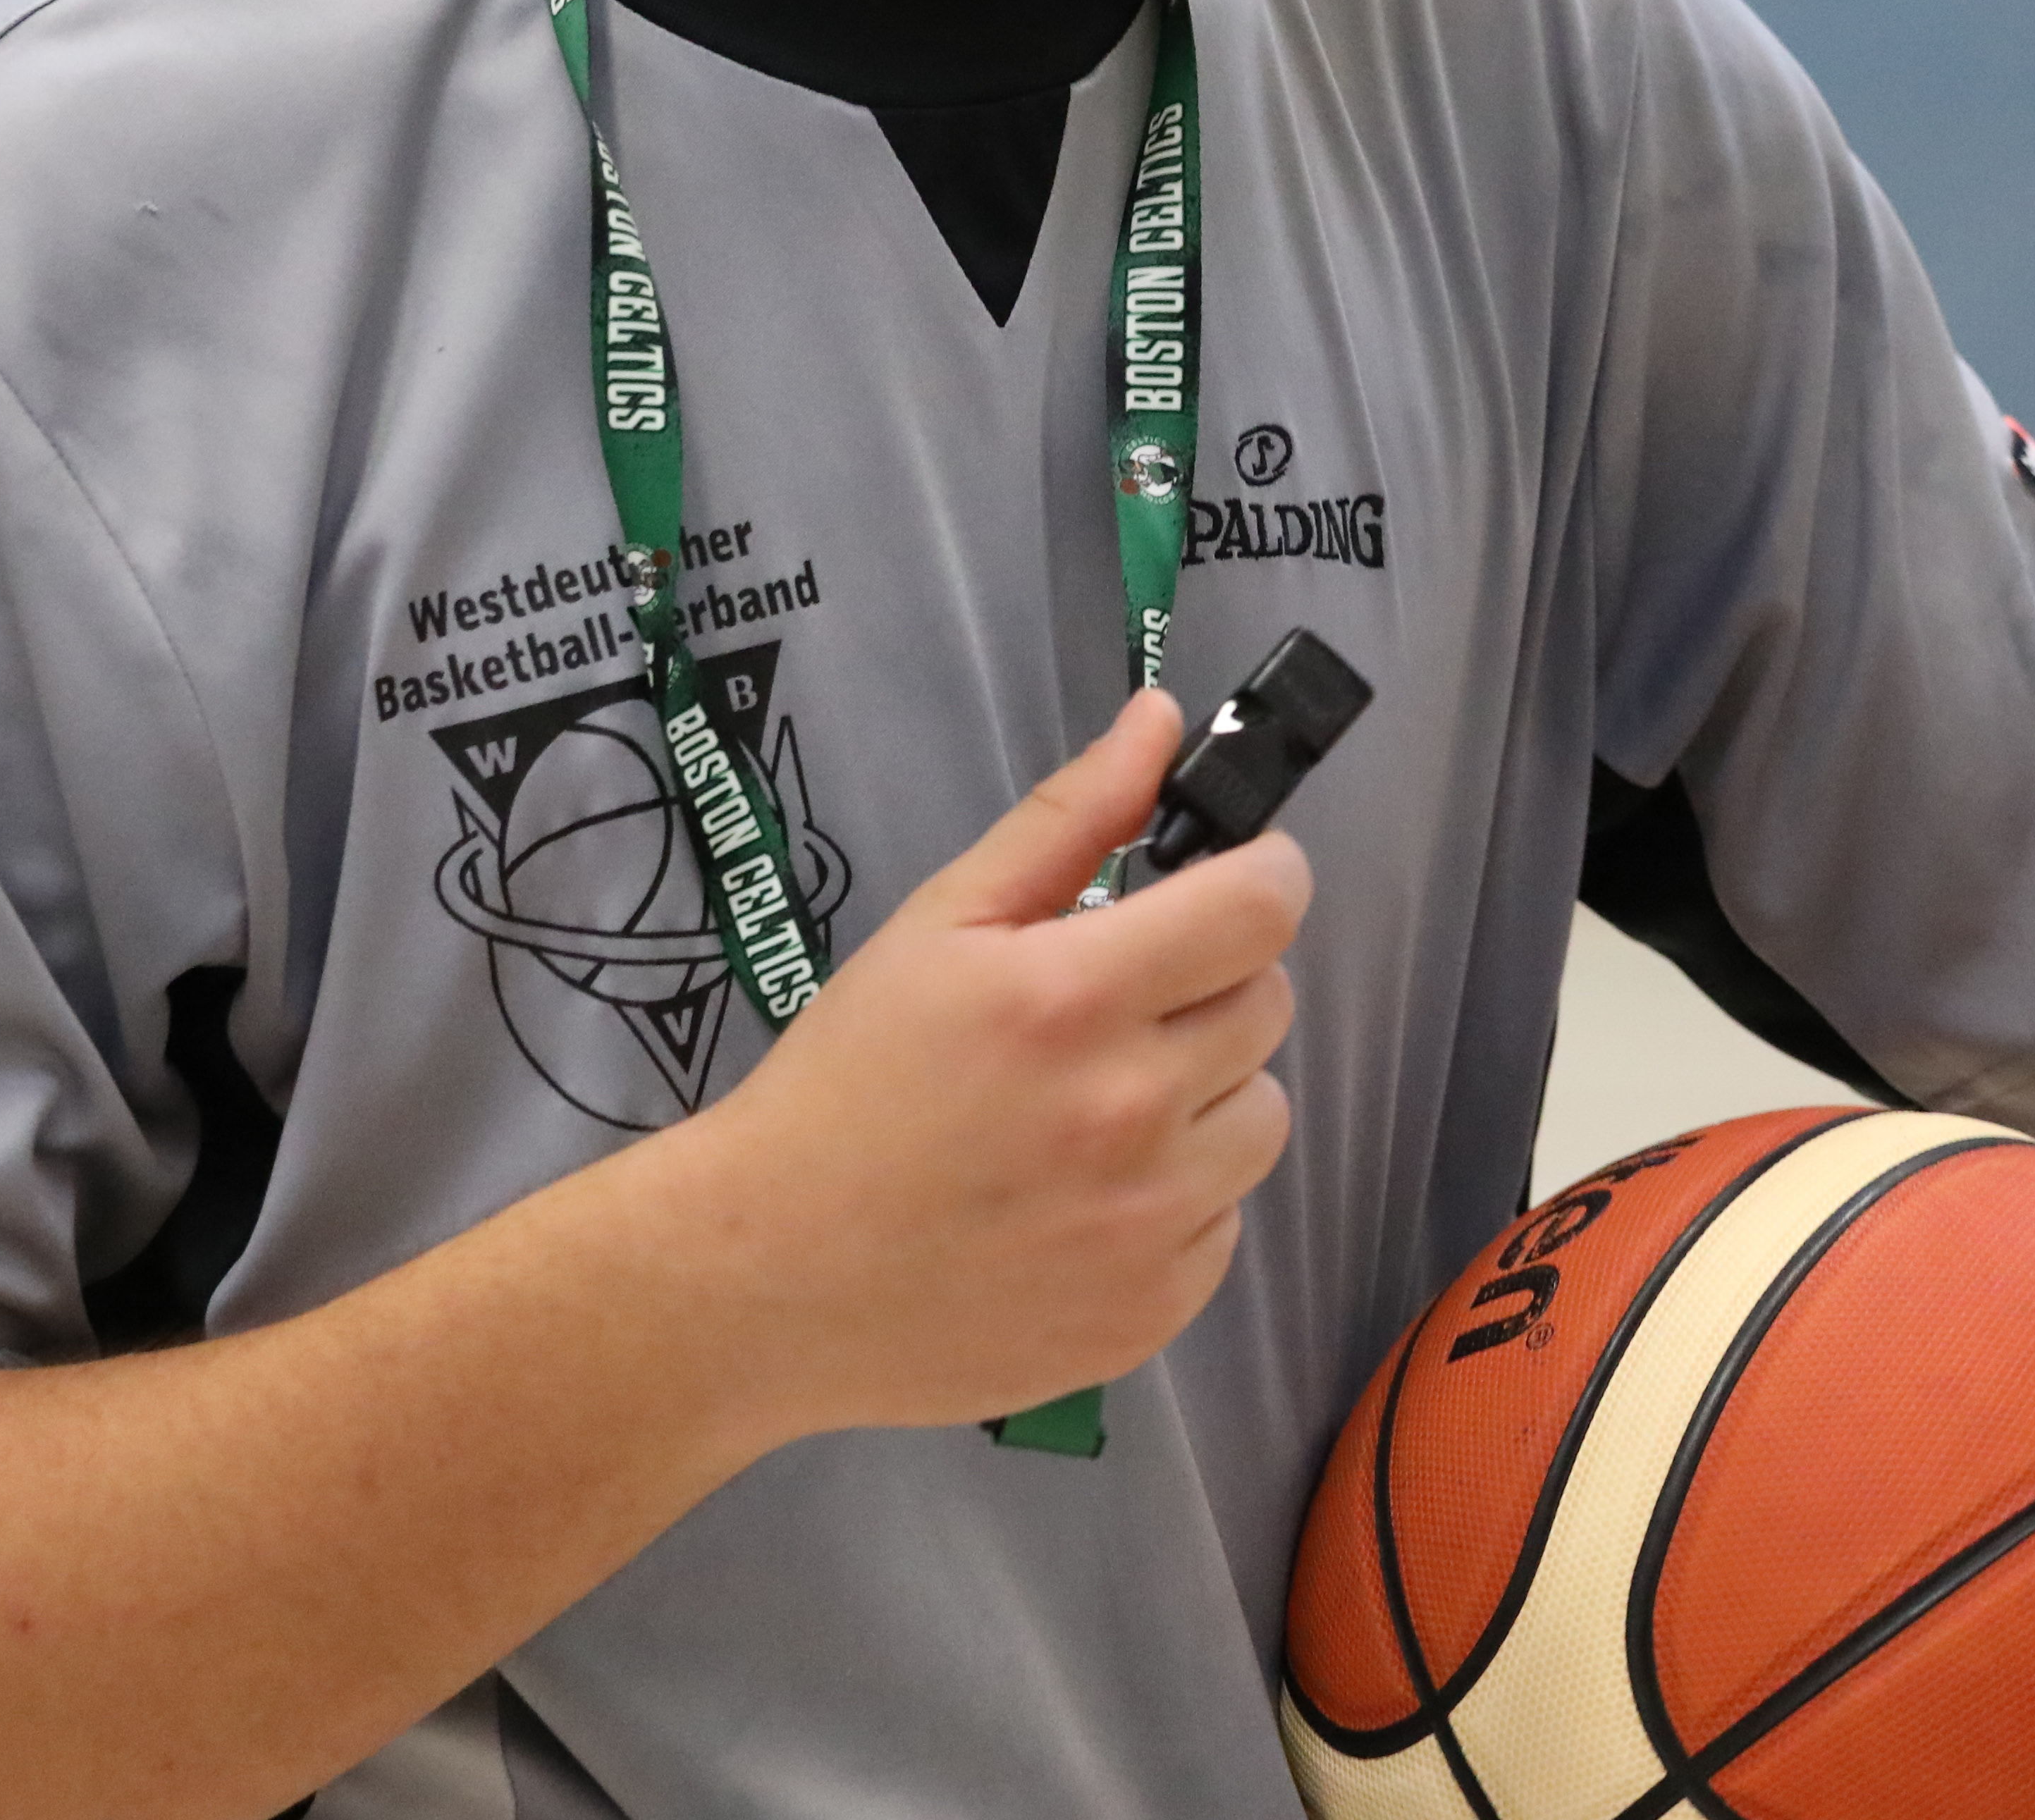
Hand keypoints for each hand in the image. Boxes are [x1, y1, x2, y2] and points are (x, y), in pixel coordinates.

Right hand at [663, 690, 1311, 1447]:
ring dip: (1206, 1094)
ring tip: (1099, 1105)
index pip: (1264, 909)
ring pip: (1262, 1115)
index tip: (1228, 885)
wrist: (766, 1275)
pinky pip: (1226, 1223)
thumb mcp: (940, 922)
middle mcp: (1130, 1114)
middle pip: (1267, 1005)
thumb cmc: (848, 1081)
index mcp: (1074, 1000)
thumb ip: (1070, 816)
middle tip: (1115, 1006)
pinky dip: (1179, 1199)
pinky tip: (1087, 1196)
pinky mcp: (1151, 1315)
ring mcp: (1148, 1227)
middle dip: (1209, 985)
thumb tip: (1162, 719)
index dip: (1261, 878)